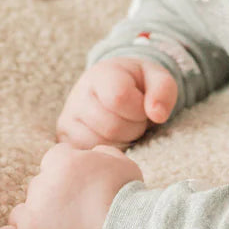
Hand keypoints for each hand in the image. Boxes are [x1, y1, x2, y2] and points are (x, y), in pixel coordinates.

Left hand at [0, 143, 141, 228]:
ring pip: (22, 210)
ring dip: (36, 214)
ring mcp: (32, 216)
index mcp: (64, 163)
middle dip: (54, 190)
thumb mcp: (123, 164)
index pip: (56, 155)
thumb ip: (101, 152)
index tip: (83, 180)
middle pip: (40, 182)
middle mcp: (42, 186)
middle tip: (77, 206)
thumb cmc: (127, 200)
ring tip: (58, 226)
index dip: (71, 166)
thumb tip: (91, 154)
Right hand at [57, 56, 177, 148]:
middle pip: (112, 126)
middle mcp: (79, 95)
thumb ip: (163, 90)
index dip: (139, 108)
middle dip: (134, 127)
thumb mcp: (157, 78)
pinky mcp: (65, 139)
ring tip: (126, 125)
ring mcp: (68, 118)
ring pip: (102, 144)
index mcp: (102, 74)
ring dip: (124, 140)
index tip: (143, 105)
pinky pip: (91, 154)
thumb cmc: (138, 84)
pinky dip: (110, 151)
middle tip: (137, 119)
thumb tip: (158, 115)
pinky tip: (115, 137)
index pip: (119, 98)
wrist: (115, 88)